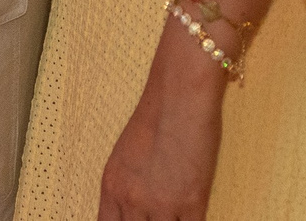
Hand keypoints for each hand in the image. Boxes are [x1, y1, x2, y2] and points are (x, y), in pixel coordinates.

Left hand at [97, 54, 224, 220]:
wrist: (181, 96)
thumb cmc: (157, 118)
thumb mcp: (126, 156)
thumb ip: (126, 188)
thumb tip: (134, 213)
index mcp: (111, 186)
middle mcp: (131, 199)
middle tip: (158, 218)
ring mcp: (161, 205)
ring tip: (175, 215)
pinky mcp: (191, 203)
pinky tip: (193, 217)